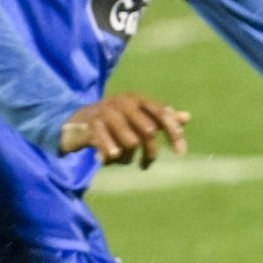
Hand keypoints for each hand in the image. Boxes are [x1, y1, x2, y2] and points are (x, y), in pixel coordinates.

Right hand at [60, 93, 188, 166]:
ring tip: (120, 157)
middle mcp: (122, 102)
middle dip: (150, 152)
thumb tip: (187, 116)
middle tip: (146, 164)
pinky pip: (112, 149)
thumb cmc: (112, 122)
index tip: (181, 152)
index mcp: (136, 99)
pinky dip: (111, 158)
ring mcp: (105, 112)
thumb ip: (161, 118)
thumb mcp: (137, 118)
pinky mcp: (90, 126)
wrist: (74, 123)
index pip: (162, 113)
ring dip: (127, 157)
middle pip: (148, 132)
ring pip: (130, 142)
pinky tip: (106, 159)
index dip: (174, 132)